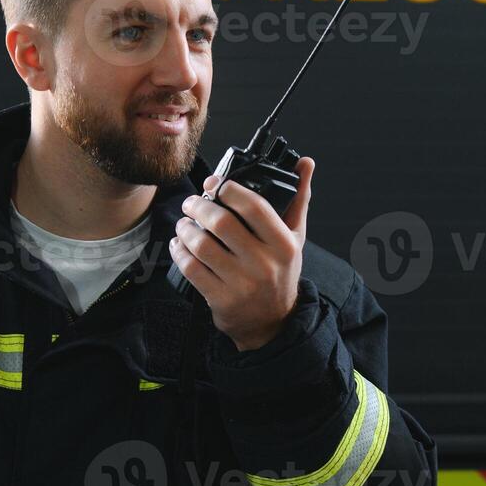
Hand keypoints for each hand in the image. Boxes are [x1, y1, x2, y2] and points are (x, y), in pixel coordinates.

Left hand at [169, 157, 314, 350]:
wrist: (273, 323)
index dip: (228, 188)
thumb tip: (306, 162)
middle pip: (222, 223)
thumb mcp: (295, 238)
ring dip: (185, 229)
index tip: (214, 183)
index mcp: (283, 244)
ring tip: (183, 223)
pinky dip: (179, 252)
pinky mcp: (220, 299)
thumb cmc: (281, 273)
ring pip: (202, 245)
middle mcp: (264, 264)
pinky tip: (179, 244)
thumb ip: (297, 199)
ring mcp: (241, 283)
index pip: (253, 206)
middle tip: (192, 203)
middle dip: (199, 206)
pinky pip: (191, 268)